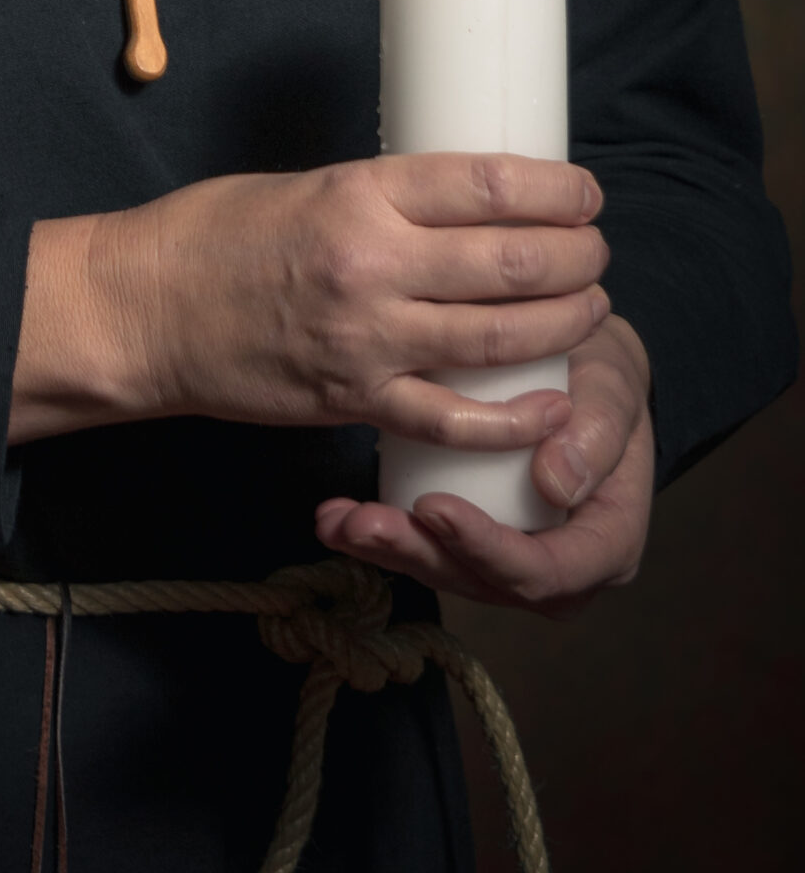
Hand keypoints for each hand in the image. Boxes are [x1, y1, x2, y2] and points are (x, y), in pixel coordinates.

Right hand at [10, 153, 608, 445]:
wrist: (144, 311)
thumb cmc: (210, 235)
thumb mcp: (301, 185)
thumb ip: (378, 201)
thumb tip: (457, 206)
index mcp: (358, 193)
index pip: (487, 184)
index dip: (557, 190)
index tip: (586, 192)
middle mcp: (372, 263)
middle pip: (511, 261)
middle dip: (576, 257)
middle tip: (597, 252)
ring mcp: (366, 338)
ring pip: (498, 337)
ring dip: (562, 324)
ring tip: (590, 309)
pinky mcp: (354, 399)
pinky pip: (452, 417)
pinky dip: (511, 417)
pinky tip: (550, 404)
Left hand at [313, 313, 653, 614]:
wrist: (579, 368)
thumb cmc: (602, 380)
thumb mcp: (614, 391)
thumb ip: (597, 432)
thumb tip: (557, 485)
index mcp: (606, 545)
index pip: (548, 573)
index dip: (489, 552)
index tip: (434, 509)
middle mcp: (559, 567)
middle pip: (485, 583)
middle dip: (419, 556)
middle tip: (362, 524)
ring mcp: (513, 557)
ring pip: (449, 570)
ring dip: (390, 549)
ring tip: (337, 522)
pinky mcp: (474, 536)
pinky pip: (431, 543)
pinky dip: (384, 531)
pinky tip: (336, 515)